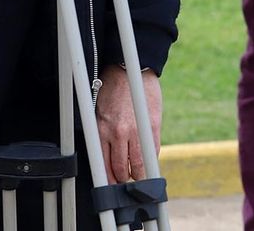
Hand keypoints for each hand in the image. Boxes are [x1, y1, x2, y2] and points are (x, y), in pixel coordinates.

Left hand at [96, 66, 163, 182]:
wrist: (131, 69)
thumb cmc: (113, 88)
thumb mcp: (100, 111)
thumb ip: (104, 134)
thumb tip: (109, 156)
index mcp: (102, 130)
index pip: (104, 165)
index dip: (108, 179)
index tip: (111, 185)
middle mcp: (118, 133)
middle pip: (121, 169)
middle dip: (123, 178)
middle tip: (124, 179)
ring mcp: (137, 131)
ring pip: (138, 165)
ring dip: (138, 173)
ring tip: (138, 174)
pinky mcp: (152, 126)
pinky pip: (152, 152)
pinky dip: (150, 160)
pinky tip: (148, 160)